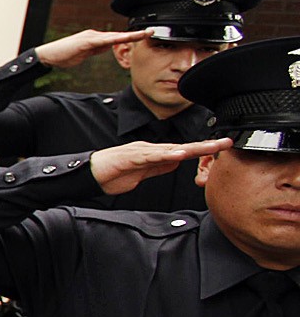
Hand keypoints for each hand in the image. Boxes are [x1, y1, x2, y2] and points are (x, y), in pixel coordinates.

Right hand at [35, 27, 149, 69]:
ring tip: (143, 34)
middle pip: (118, 35)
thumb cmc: (63, 56)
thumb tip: (107, 47)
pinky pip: (103, 41)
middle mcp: (94, 35)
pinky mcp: (85, 42)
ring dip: (129, 35)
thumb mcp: (83, 54)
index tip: (143, 36)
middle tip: (150, 31)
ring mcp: (90, 37)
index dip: (130, 37)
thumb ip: (95, 50)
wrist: (47, 55)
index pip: (115, 38)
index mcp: (94, 39)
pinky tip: (123, 39)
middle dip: (134, 34)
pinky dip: (114, 39)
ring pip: (113, 36)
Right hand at [89, 138, 229, 194]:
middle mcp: (151, 149)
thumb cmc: (112, 174)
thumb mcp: (142, 173)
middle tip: (227, 142)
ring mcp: (142, 152)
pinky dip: (167, 154)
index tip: (221, 149)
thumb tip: (177, 162)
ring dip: (192, 148)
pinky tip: (180, 155)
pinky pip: (152, 156)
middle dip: (206, 145)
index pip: (183, 151)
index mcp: (154, 154)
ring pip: (171, 149)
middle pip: (183, 146)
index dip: (203, 150)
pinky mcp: (132, 157)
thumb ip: (159, 166)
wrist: (89, 174)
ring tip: (211, 147)